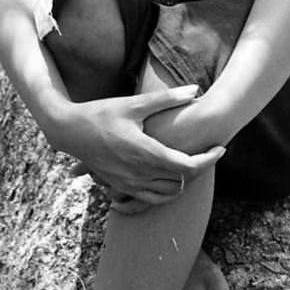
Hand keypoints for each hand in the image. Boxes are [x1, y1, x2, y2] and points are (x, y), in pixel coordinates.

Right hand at [54, 85, 224, 208]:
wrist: (69, 131)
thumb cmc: (101, 114)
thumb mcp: (133, 104)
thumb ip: (166, 98)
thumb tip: (195, 90)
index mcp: (146, 152)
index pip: (188, 165)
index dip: (209, 158)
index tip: (220, 147)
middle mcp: (139, 172)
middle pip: (182, 181)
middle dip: (199, 169)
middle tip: (207, 151)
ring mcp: (129, 183)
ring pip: (168, 193)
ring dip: (182, 182)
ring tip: (190, 163)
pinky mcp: (120, 187)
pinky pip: (150, 199)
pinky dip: (164, 192)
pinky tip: (168, 177)